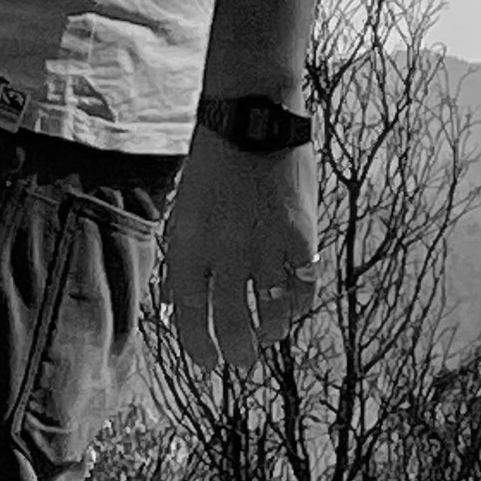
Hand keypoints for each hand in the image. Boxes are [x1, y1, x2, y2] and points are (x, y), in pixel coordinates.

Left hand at [165, 130, 319, 371]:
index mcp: (188, 245)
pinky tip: (293, 310)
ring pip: (270, 311)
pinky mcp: (301, 235)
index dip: (199, 345)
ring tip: (268, 335)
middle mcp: (225, 251)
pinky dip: (298, 305)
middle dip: (237, 349)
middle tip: (242, 359)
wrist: (252, 118)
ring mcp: (265, 245)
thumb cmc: (212, 165)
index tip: (208, 362)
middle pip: (231, 321)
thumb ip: (183, 258)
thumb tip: (177, 306)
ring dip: (269, 331)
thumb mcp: (183, 210)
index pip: (190, 313)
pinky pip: (303, 287)